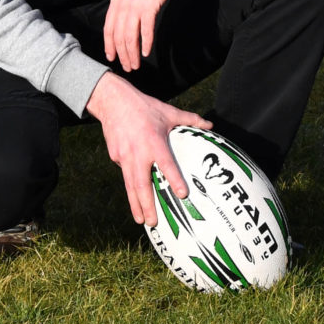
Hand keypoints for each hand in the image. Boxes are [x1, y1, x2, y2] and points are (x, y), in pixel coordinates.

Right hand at [86, 74, 212, 225]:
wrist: (113, 101)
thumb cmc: (145, 107)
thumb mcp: (168, 112)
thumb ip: (190, 119)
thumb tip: (211, 124)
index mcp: (154, 141)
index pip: (166, 164)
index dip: (174, 179)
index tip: (182, 194)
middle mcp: (138, 152)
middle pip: (142, 184)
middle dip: (147, 205)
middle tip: (154, 222)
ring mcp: (124, 156)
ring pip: (130, 186)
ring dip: (136, 205)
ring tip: (141, 221)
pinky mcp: (115, 157)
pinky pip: (124, 173)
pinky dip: (129, 187)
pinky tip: (134, 198)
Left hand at [103, 0, 190, 72]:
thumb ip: (125, 4)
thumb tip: (124, 21)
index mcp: (116, 1)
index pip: (108, 29)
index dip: (109, 45)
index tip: (111, 58)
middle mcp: (123, 5)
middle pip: (119, 36)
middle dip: (121, 54)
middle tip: (127, 67)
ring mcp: (136, 5)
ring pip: (130, 36)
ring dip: (132, 53)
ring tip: (135, 65)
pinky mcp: (150, 6)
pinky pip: (145, 29)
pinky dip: (145, 43)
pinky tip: (146, 52)